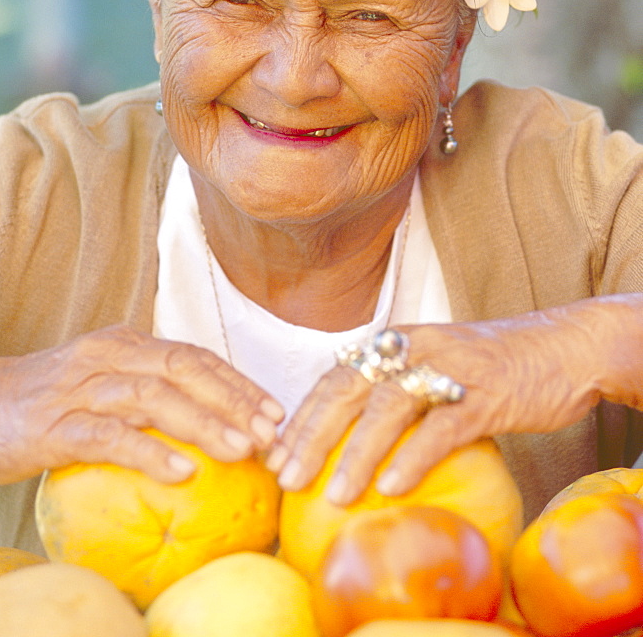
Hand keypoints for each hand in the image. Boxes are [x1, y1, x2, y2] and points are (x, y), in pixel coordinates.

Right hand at [0, 325, 283, 484]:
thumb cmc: (50, 400)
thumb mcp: (105, 382)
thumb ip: (150, 390)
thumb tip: (212, 421)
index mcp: (126, 343)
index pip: (194, 356)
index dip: (238, 382)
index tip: (276, 411)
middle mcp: (109, 355)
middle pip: (183, 368)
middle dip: (233, 399)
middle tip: (270, 432)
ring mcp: (81, 389)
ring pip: (152, 397)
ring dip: (202, 422)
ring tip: (241, 449)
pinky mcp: (54, 427)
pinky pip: (108, 436)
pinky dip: (148, 451)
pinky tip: (181, 470)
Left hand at [267, 296, 641, 504]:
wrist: (562, 348)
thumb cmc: (493, 366)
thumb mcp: (436, 367)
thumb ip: (398, 392)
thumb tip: (351, 438)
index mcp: (397, 342)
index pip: (335, 376)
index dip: (302, 414)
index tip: (274, 453)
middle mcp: (415, 348)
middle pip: (349, 387)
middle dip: (312, 434)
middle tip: (286, 476)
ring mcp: (450, 368)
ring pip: (390, 407)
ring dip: (357, 452)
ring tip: (335, 494)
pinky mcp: (486, 394)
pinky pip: (443, 426)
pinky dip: (414, 456)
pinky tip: (392, 486)